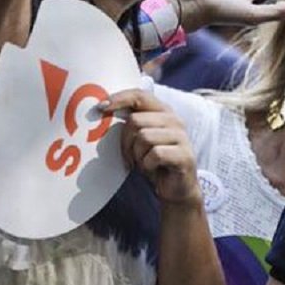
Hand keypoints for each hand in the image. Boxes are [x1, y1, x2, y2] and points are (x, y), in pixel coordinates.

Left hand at [106, 89, 202, 205]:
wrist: (176, 188)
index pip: (140, 96)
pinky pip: (154, 155)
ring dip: (137, 155)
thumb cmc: (153, 161)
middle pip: (135, 121)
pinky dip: (147, 165)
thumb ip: (131, 123)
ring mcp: (181, 137)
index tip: (100, 108)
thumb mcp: (140, 139)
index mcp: (163, 112)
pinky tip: (152, 170)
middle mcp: (174, 120)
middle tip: (129, 156)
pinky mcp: (184, 155)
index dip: (119, 99)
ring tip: (143, 163)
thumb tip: (103, 109)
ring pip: (144, 137)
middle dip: (125, 142)